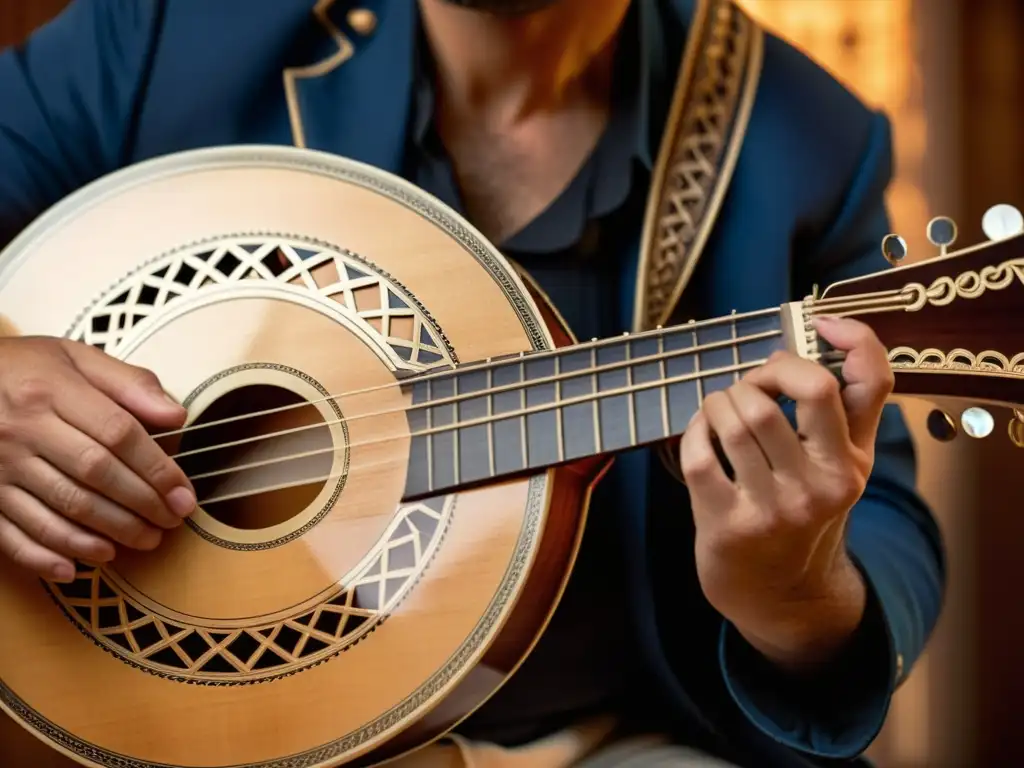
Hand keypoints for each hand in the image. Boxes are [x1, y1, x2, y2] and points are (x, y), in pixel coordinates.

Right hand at [0, 337, 195, 581]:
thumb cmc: (23, 368)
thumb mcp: (74, 357)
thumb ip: (129, 383)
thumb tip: (176, 417)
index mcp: (51, 390)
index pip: (118, 434)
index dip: (158, 469)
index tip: (184, 496)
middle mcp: (21, 429)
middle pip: (95, 474)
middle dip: (141, 505)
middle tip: (171, 523)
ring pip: (60, 508)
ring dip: (106, 533)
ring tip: (143, 542)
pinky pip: (10, 534)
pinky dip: (43, 556)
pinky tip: (75, 568)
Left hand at [679, 315, 892, 670]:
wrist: (780, 593)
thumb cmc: (805, 510)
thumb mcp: (843, 465)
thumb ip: (851, 404)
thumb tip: (833, 328)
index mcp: (854, 461)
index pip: (869, 382)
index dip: (853, 336)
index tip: (820, 322)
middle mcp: (825, 484)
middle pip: (800, 388)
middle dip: (764, 372)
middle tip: (750, 387)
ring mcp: (776, 507)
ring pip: (740, 415)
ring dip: (719, 401)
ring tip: (719, 411)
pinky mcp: (728, 524)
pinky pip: (699, 451)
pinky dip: (692, 432)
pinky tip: (699, 437)